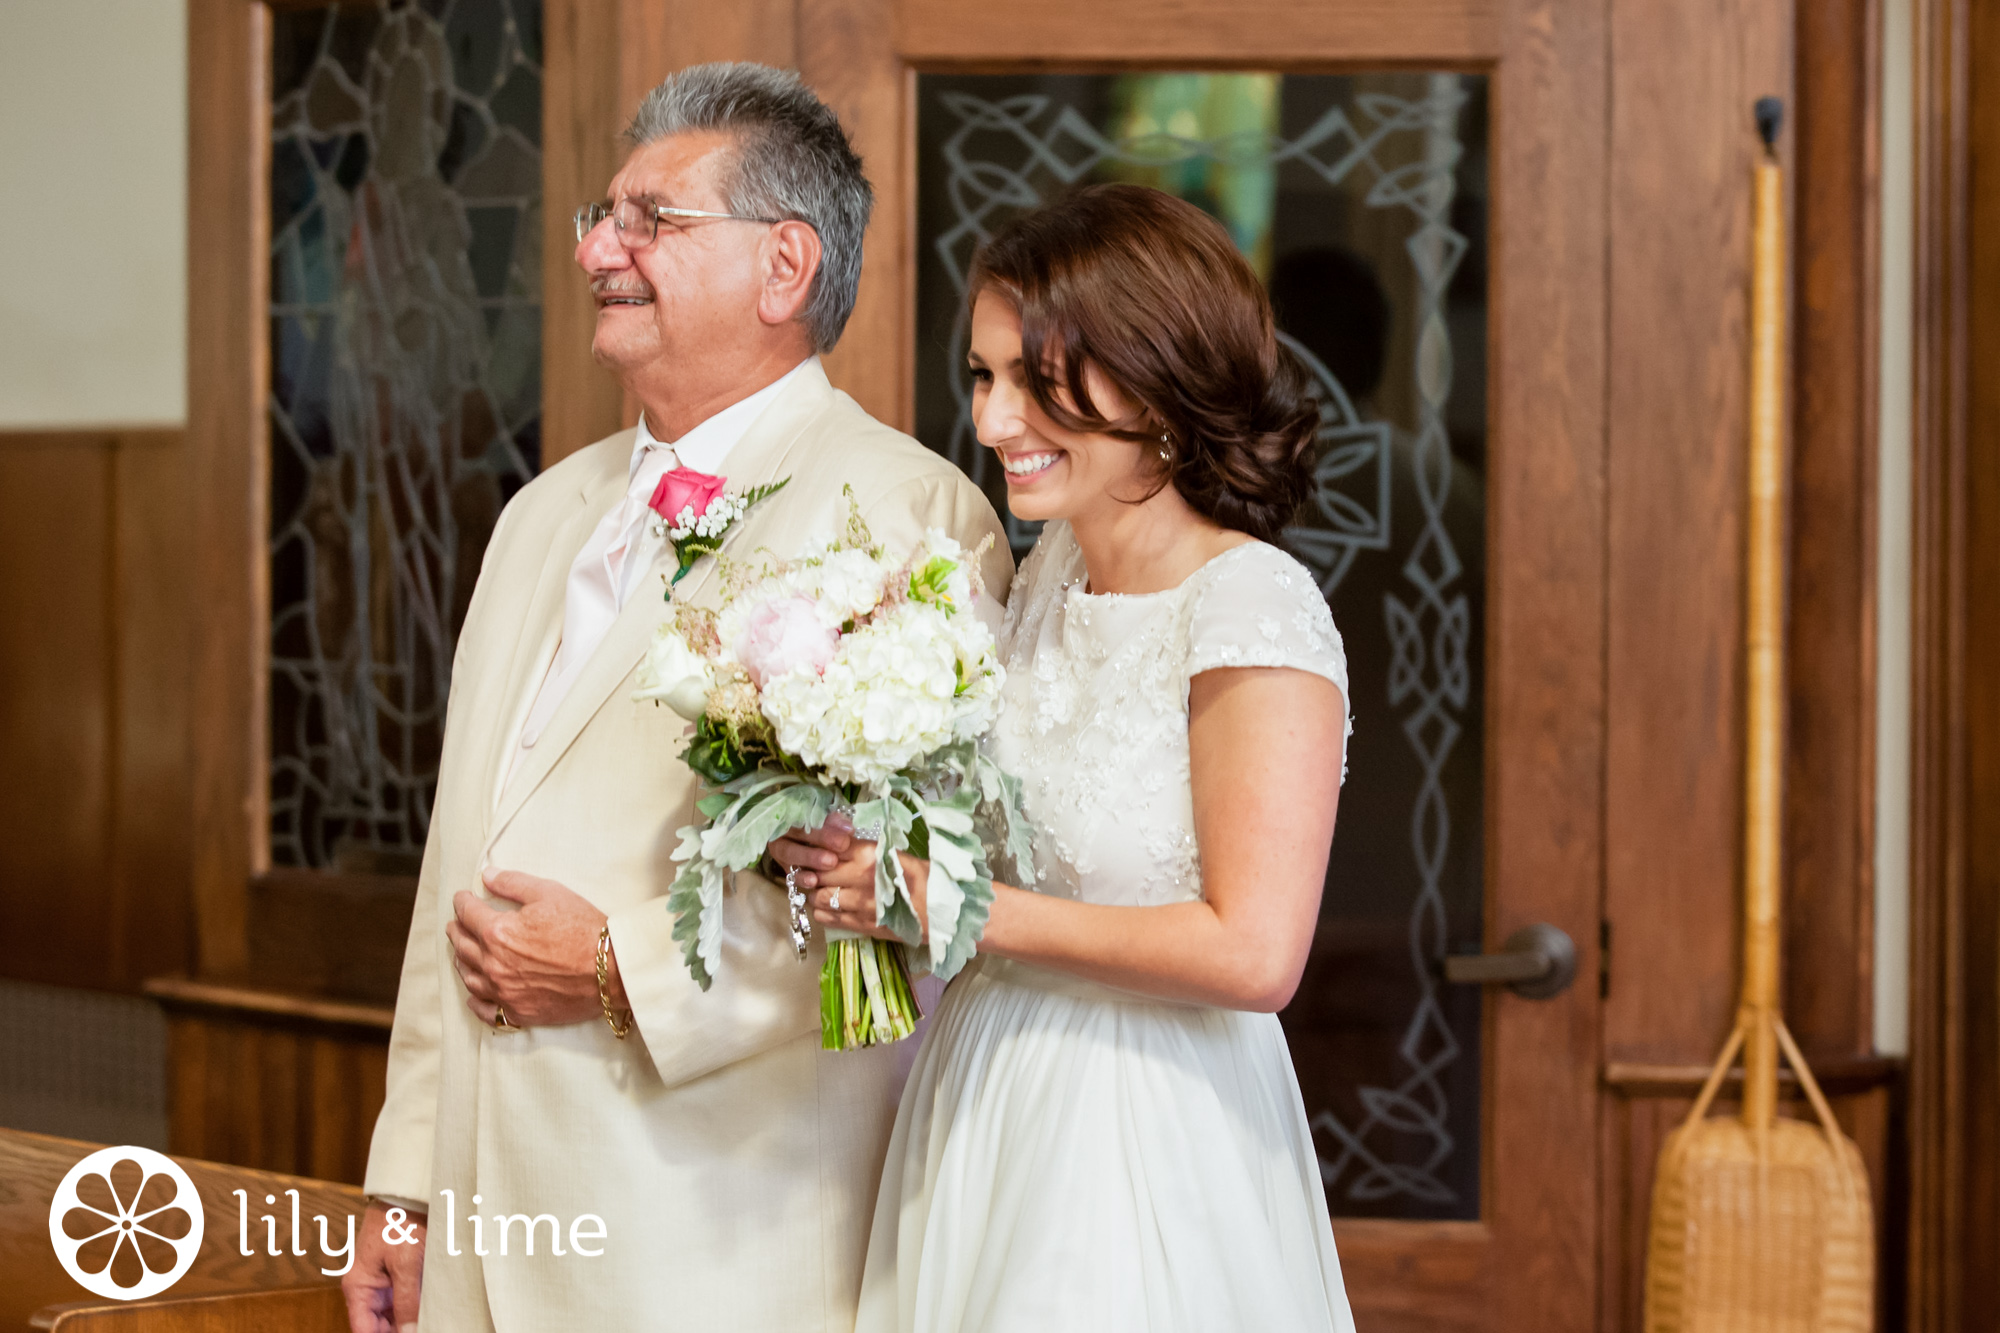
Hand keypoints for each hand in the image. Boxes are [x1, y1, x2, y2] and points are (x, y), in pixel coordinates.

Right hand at [342, 1200, 423, 1332]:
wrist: (408, 1192)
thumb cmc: (400, 1222)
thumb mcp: (406, 1264)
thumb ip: (406, 1302)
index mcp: (359, 1288)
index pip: (364, 1331)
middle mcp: (368, 1289)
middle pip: (380, 1326)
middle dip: (401, 1330)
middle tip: (428, 1328)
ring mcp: (384, 1282)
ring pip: (395, 1314)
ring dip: (411, 1320)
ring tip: (433, 1321)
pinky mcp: (399, 1273)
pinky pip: (406, 1299)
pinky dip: (418, 1306)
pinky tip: (435, 1310)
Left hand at [447, 869, 626, 1028]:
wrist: (610, 970)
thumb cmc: (583, 929)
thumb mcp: (550, 893)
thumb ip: (514, 883)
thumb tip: (488, 875)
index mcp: (498, 932)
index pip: (468, 914)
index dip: (463, 902)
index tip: (462, 898)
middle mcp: (493, 964)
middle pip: (463, 946)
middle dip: (457, 930)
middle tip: (456, 924)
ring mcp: (504, 991)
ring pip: (469, 977)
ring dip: (461, 962)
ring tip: (461, 954)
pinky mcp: (519, 1012)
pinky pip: (486, 1010)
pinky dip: (475, 1001)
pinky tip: (474, 995)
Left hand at [767, 816, 927, 940]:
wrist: (940, 910)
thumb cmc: (921, 877)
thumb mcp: (894, 853)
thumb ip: (865, 848)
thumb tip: (838, 841)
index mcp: (870, 855)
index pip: (830, 848)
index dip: (821, 849)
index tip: (818, 851)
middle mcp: (860, 878)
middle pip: (819, 873)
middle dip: (814, 871)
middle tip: (815, 871)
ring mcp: (858, 905)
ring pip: (818, 897)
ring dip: (815, 892)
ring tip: (821, 888)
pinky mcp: (860, 925)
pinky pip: (827, 917)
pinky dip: (821, 911)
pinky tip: (828, 906)